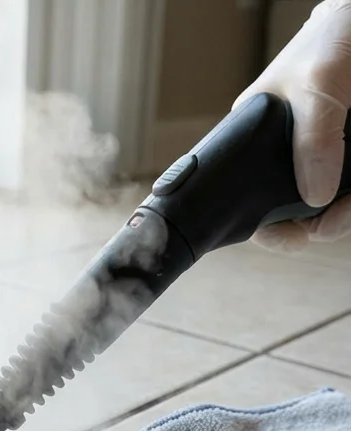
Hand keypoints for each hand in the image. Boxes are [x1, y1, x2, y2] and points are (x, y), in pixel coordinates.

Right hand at [237, 0, 350, 251]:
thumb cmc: (333, 41)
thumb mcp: (318, 87)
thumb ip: (313, 139)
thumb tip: (312, 197)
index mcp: (257, 141)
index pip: (246, 195)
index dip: (264, 224)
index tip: (288, 234)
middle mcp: (288, 155)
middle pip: (291, 208)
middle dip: (309, 227)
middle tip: (327, 228)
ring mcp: (324, 157)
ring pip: (325, 205)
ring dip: (339, 217)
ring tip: (347, 215)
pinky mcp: (349, 158)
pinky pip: (348, 191)